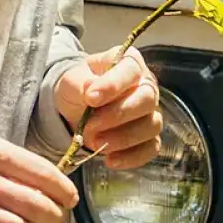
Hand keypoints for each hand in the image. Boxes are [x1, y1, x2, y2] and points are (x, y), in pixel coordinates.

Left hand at [54, 47, 161, 170]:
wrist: (77, 108)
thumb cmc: (79, 88)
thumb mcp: (71, 80)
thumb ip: (79, 83)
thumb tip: (90, 89)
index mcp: (129, 63)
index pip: (131, 70)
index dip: (113, 85)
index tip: (90, 98)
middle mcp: (146, 86)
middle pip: (147, 99)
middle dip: (118, 115)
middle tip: (90, 125)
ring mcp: (151, 113)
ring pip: (151, 126)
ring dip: (122, 137)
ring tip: (94, 142)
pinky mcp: (149, 138)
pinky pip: (150, 149)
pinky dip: (131, 157)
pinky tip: (110, 160)